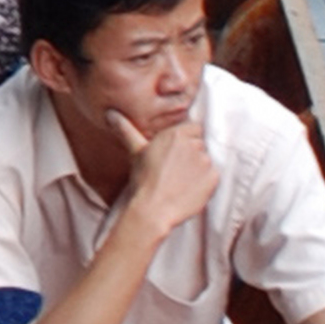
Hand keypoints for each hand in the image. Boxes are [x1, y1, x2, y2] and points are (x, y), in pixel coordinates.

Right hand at [117, 96, 219, 258]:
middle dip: (191, 155)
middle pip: (200, 144)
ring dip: (198, 169)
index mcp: (176, 134)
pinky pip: (213, 176)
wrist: (152, 209)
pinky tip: (189, 189)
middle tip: (176, 171)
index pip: (193, 128)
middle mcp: (193, 144)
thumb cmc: (143, 180)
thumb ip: (126, 129)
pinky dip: (205, 182)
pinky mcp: (213, 177)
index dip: (186, 141)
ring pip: (206, 160)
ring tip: (181, 182)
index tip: (176, 154)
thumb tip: (111, 114)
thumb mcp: (135, 151)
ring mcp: (205, 161)